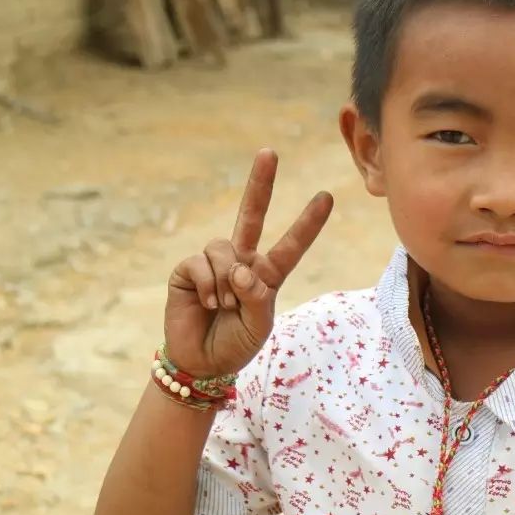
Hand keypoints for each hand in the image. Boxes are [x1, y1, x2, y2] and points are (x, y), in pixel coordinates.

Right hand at [164, 149, 332, 376]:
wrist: (203, 362)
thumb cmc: (236, 343)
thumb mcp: (259, 325)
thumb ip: (256, 296)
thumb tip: (240, 267)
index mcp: (267, 274)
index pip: (291, 245)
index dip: (307, 223)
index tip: (326, 197)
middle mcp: (241, 261)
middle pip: (251, 215)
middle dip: (260, 183)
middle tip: (269, 152)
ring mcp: (214, 263)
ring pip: (223, 247)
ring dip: (227, 280)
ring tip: (224, 306)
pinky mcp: (187, 270)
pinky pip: (200, 263)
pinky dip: (208, 285)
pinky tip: (207, 303)